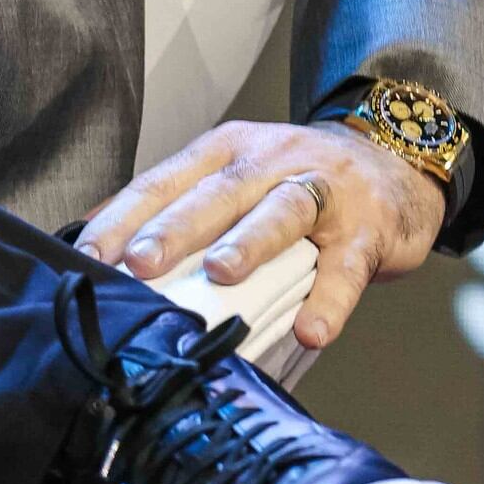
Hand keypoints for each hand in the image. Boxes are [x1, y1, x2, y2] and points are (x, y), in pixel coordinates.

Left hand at [75, 117, 446, 355]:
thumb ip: (179, 207)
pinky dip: (329, 299)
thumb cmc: (298, 182)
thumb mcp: (236, 177)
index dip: (123, 218)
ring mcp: (323, 191)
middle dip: (174, 227)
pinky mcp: (367, 229)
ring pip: (281, 212)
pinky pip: (347, 266)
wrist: (396, 161)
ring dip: (249, 243)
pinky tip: (312, 331)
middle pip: (217, 192)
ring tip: (221, 274)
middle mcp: (270, 162)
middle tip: (138, 262)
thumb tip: (96, 247)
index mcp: (226, 152)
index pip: (164, 181)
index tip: (87, 257)